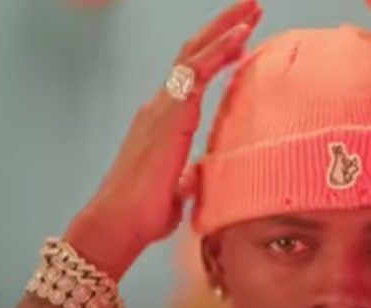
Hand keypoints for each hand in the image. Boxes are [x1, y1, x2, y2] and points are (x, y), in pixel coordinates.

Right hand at [65, 0, 261, 278]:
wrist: (119, 223)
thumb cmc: (144, 212)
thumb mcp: (178, 190)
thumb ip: (190, 177)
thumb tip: (199, 176)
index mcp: (163, 120)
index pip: (192, 75)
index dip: (216, 52)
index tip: (243, 37)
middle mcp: (160, 106)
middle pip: (193, 53)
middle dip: (223, 26)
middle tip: (251, 7)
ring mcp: (162, 107)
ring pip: (195, 54)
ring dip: (225, 28)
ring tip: (251, 8)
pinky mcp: (169, 115)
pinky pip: (196, 72)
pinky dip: (219, 50)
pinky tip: (241, 35)